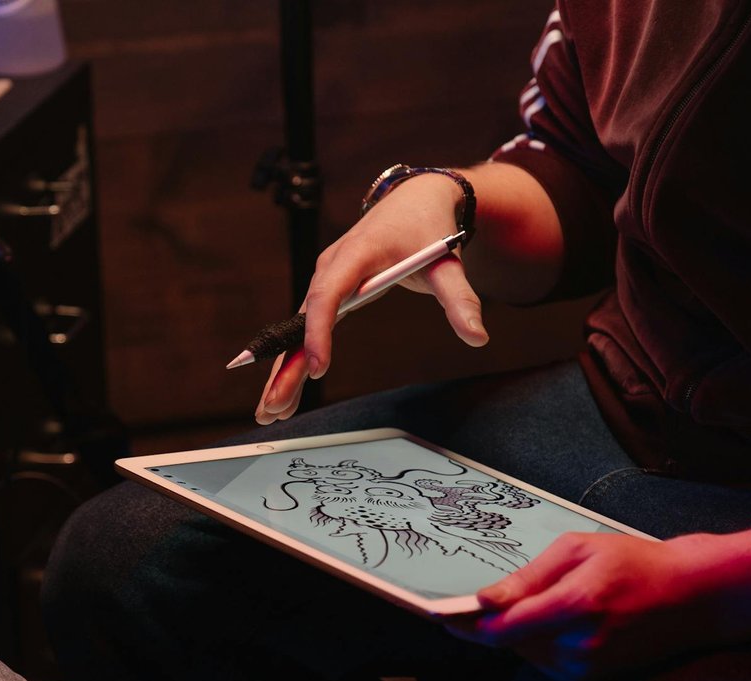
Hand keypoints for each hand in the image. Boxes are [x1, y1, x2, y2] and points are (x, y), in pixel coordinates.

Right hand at [256, 173, 490, 423]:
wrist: (415, 199)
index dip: (320, 332)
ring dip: (284, 370)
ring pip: (298, 329)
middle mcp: (331, 266)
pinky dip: (295, 359)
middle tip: (273, 406)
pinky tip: (286, 390)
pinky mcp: (329, 290)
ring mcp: (326, 278)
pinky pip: (308, 328)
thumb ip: (460, 298)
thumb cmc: (428, 228)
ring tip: (272, 411)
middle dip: (285, 365)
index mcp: (356, 252)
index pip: (328, 295)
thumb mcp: (447, 262)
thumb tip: (478, 337)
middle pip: (301, 320)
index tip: (320, 368)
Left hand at [449, 532, 727, 680]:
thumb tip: (486, 601)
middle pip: (509, 642)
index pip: (503, 627)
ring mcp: (587, 667)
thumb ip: (529, 577)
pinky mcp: (593, 679)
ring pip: (526, 653)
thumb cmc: (637, 562)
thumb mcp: (579, 550)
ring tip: (540, 604)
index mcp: (575, 605)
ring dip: (518, 633)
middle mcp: (579, 644)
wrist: (694, 597)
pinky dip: (540, 643)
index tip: (437, 617)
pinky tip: (557, 621)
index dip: (465, 624)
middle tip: (469, 606)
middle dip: (490, 625)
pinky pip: (547, 661)